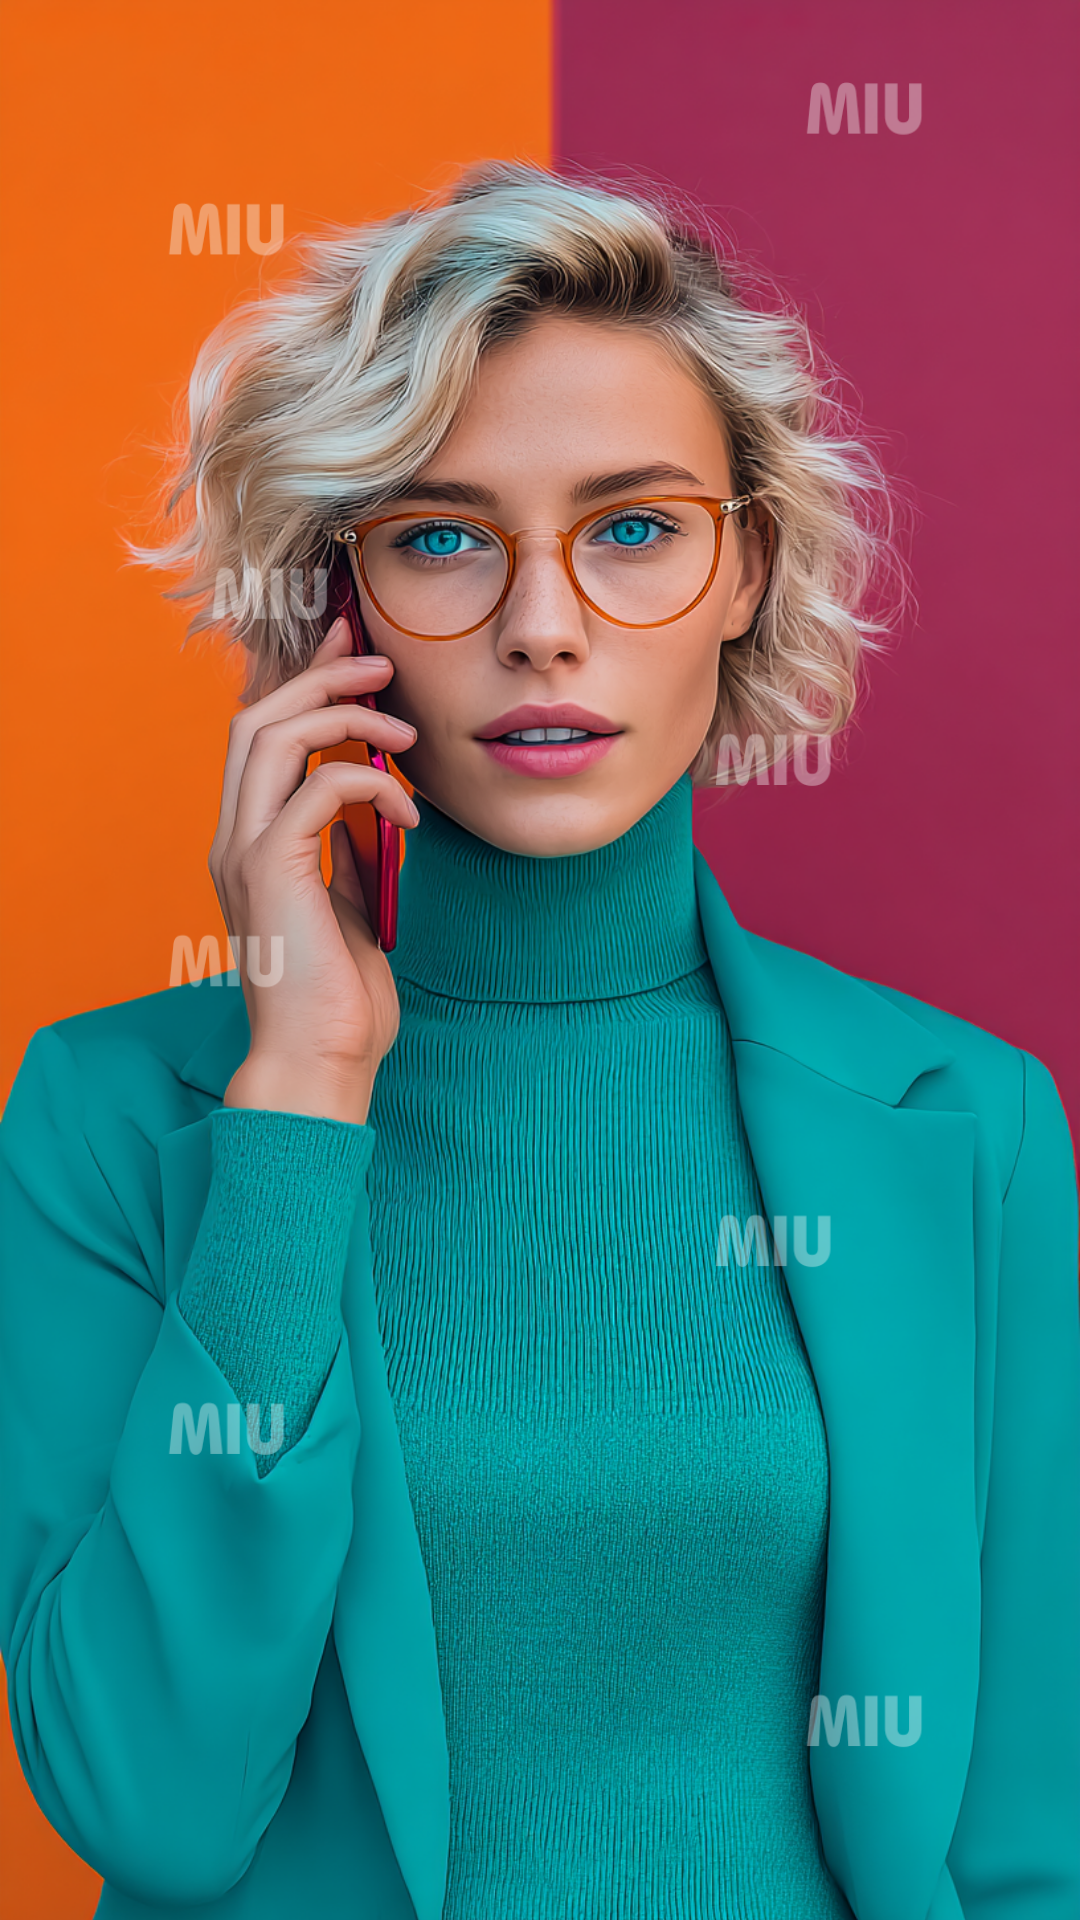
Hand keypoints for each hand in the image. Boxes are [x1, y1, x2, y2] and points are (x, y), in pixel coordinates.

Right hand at [209, 617, 418, 1124]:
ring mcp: (244, 852)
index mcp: (249, 844)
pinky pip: (314, 787)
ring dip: (341, 715)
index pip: (260, 736)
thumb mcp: (350, 909)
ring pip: (270, 736)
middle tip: (379, 664)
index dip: (302, 681)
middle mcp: (234, 839)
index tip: (353, 649)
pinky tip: (408, 816)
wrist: (319, 1061)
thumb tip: (376, 809)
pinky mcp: (271, 870)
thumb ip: (348, 854)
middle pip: (255, 717)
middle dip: (319, 676)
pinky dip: (366, 784)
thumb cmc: (340, 1000)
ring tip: (403, 732)